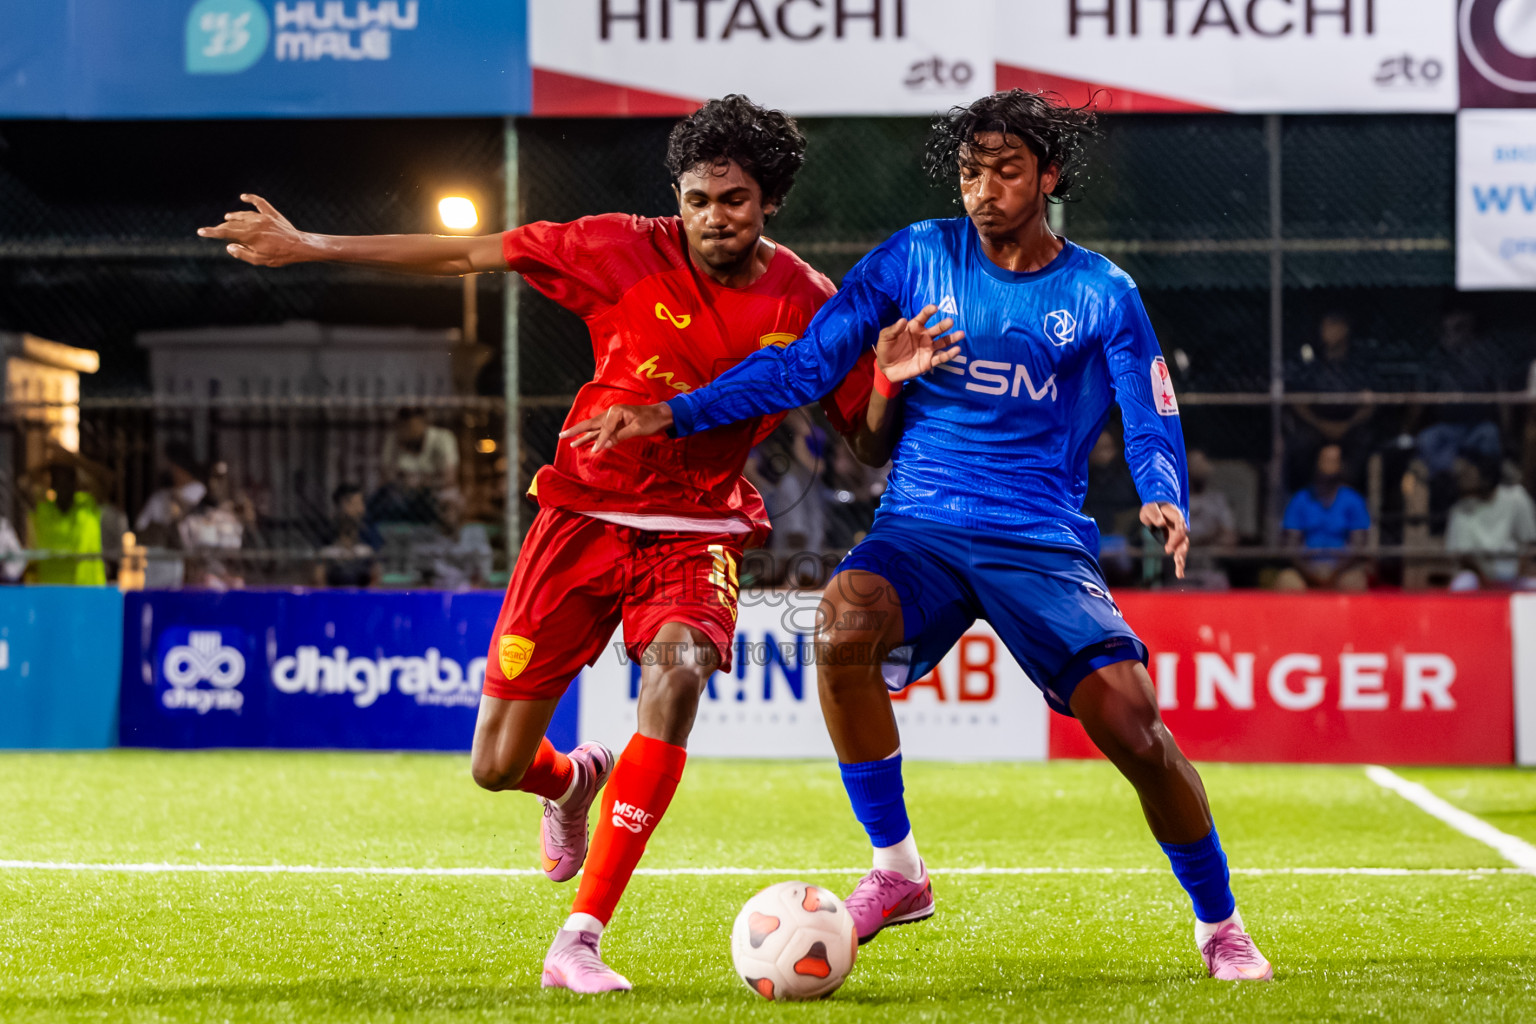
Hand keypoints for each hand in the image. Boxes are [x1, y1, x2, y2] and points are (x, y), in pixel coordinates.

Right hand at [197, 194, 313, 266]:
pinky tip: (244, 196)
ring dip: (234, 216)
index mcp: (249, 236)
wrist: (300, 246)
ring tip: (227, 218)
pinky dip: (251, 199)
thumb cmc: (280, 256)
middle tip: (218, 231)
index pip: (225, 232)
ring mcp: (263, 217)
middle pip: (233, 223)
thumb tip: (229, 247)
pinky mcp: (272, 214)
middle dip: (223, 227)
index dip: (211, 232)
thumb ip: (242, 254)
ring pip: (243, 214)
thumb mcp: (259, 260)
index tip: (201, 231)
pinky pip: (259, 203)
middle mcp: (254, 224)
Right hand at [560, 403, 674, 451]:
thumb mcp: (637, 429)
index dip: (600, 441)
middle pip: (590, 424)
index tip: (595, 451)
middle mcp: (611, 413)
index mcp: (615, 411)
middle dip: (576, 431)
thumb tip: (604, 445)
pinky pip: (601, 432)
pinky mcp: (616, 425)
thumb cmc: (651, 421)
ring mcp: (612, 419)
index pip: (604, 428)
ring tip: (569, 443)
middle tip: (561, 436)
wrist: (661, 415)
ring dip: (582, 436)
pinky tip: (585, 442)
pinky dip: (592, 437)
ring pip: (593, 429)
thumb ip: (620, 436)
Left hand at [876, 305, 963, 382]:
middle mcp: (924, 336)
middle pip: (937, 329)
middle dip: (944, 325)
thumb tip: (903, 320)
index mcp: (914, 327)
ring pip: (943, 342)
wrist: (886, 368)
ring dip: (952, 338)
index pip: (923, 317)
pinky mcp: (929, 362)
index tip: (935, 307)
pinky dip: (949, 354)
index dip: (929, 312)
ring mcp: (928, 349)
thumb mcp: (886, 337)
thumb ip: (894, 329)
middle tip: (950, 321)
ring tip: (961, 334)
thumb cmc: (886, 348)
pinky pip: (941, 358)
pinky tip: (957, 350)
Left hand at [1140, 502, 1188, 578]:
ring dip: (1182, 560)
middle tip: (1176, 560)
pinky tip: (1180, 575)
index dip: (1176, 538)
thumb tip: (1161, 523)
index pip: (1180, 528)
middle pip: (1184, 540)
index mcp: (1176, 516)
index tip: (1168, 549)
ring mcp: (1178, 535)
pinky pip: (1179, 553)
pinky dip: (1180, 564)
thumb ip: (1155, 514)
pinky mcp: (1175, 542)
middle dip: (1180, 551)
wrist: (1156, 508)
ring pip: (1183, 549)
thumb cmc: (1152, 507)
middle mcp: (1180, 527)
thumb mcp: (1150, 508)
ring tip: (1180, 573)